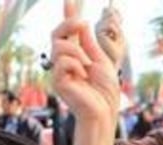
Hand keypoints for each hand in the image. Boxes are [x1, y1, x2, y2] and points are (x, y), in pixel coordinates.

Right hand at [50, 0, 119, 144]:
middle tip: (83, 22)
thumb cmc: (105, 92)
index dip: (69, 14)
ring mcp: (59, 71)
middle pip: (58, 33)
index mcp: (76, 56)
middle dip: (69, 22)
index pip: (68, 32)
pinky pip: (62, 61)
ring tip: (87, 67)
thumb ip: (89, 44)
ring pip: (59, 45)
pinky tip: (82, 77)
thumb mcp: (101, 61)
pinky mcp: (58, 81)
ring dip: (77, 52)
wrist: (104, 112)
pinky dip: (75, 65)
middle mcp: (64, 62)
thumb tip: (83, 24)